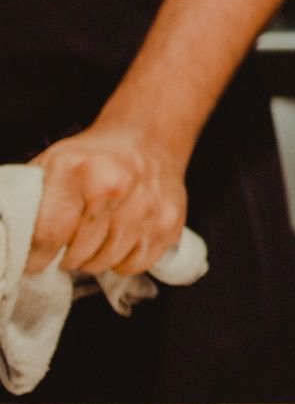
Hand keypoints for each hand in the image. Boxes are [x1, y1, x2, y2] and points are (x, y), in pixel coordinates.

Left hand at [27, 125, 188, 276]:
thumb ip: (31, 199)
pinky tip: (119, 242)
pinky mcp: (170, 221)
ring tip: (94, 242)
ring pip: (108, 262)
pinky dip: (123, 261)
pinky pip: (136, 264)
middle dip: (68, 258)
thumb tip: (10, 238)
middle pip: (80, 254)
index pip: (48, 234)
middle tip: (68, 248)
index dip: (37, 256)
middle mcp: (116, 185)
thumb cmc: (94, 157)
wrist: (148, 139)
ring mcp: (147, 205)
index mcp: (78, 169)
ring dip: (95, 260)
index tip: (36, 260)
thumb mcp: (52, 163)